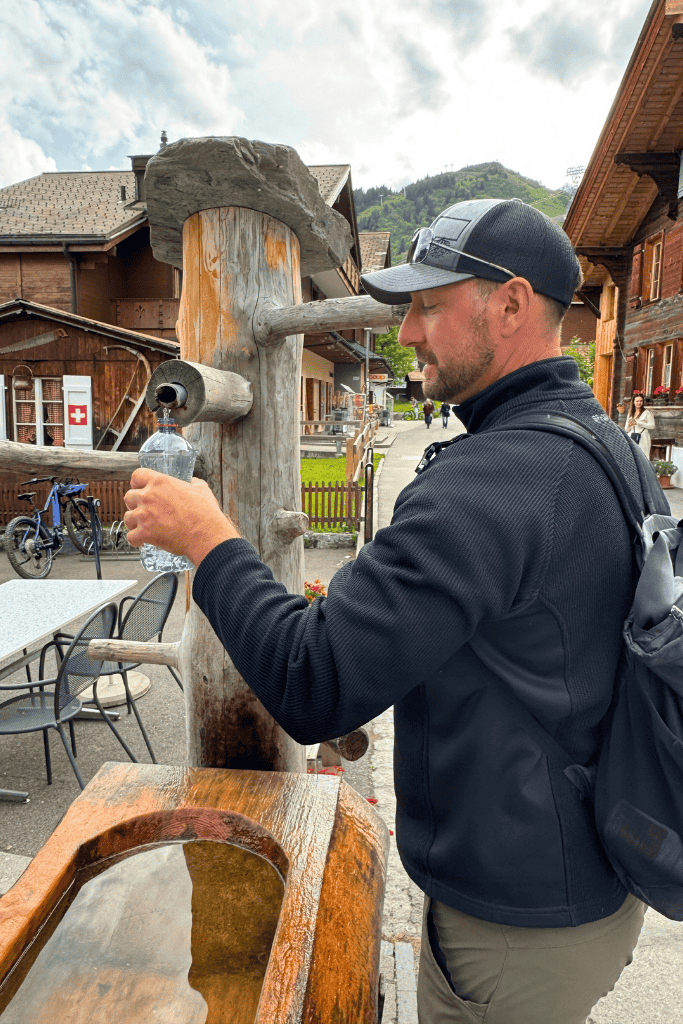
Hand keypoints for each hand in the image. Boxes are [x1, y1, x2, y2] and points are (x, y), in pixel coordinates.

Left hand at [124, 469, 239, 566]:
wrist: (206, 534)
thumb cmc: (205, 513)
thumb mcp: (201, 490)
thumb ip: (193, 483)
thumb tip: (192, 482)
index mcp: (160, 482)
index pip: (137, 476)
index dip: (137, 483)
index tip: (139, 489)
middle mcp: (148, 496)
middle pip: (128, 497)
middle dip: (134, 504)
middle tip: (143, 510)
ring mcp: (144, 515)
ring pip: (127, 517)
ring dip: (134, 522)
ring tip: (143, 527)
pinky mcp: (145, 533)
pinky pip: (131, 537)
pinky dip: (136, 540)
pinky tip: (142, 541)